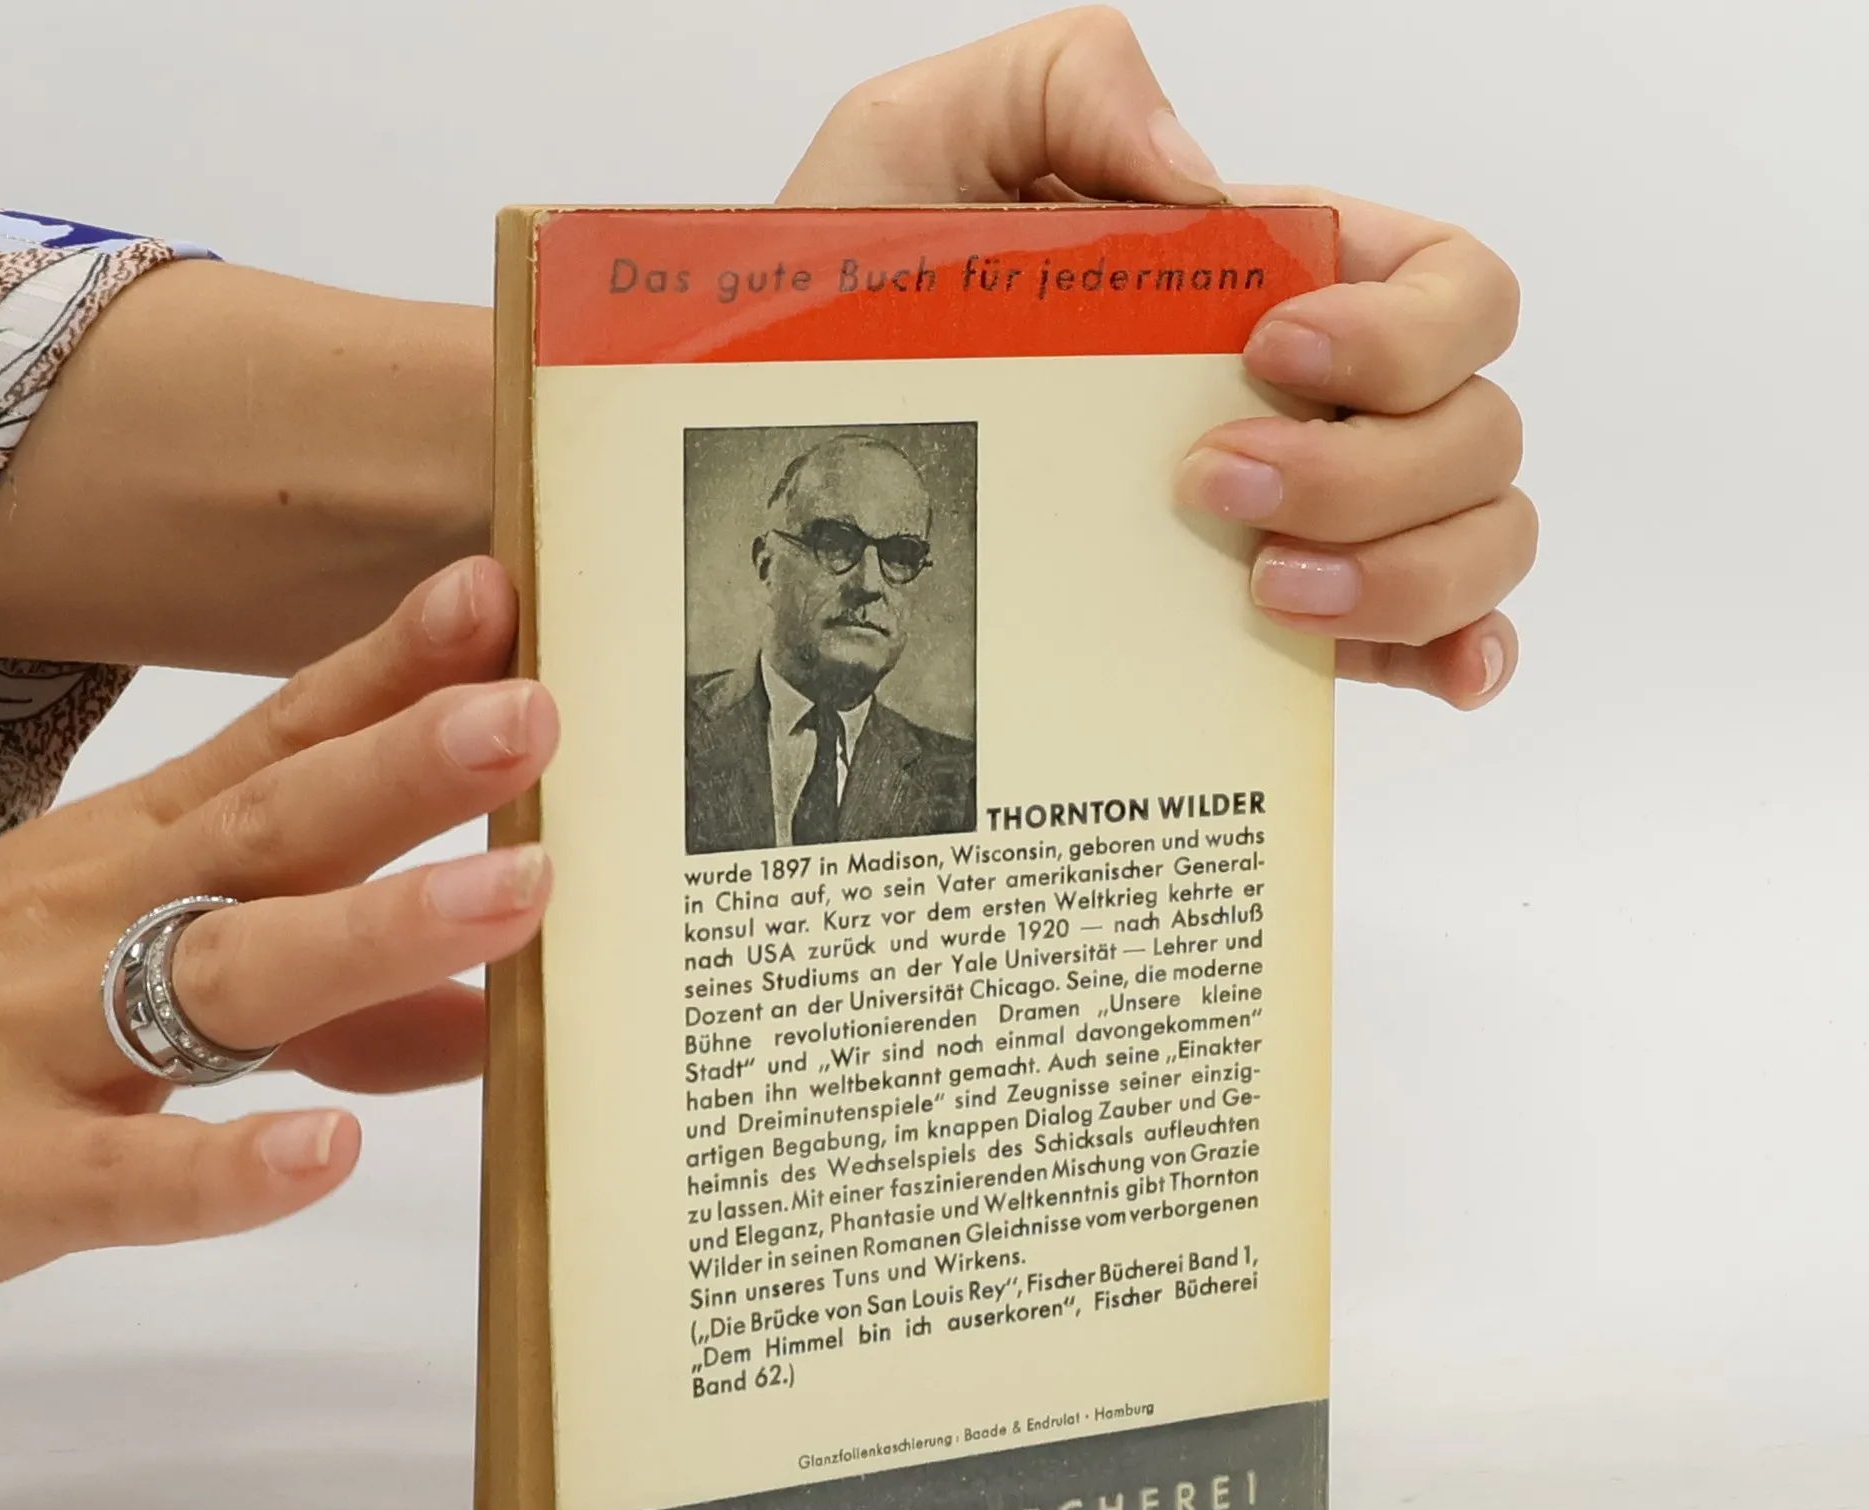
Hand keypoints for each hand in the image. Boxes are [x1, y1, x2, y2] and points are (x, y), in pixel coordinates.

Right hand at [0, 558, 553, 1296]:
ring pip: (225, 971)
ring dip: (373, 930)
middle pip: (274, 828)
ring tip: (511, 898)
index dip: (388, 671)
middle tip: (533, 714)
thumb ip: (330, 998)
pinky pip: (126, 1174)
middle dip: (405, 768)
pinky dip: (224, 1166)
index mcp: (142, 850)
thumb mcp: (149, 969)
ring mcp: (52, 1035)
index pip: (280, 743)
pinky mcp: (11, 1170)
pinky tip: (327, 1153)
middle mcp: (108, 917)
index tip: (498, 601)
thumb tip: (488, 1010)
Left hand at [779, 6, 1533, 707]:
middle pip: (1477, 420)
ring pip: (1479, 532)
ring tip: (1266, 590)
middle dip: (1376, 466)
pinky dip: (1458, 649)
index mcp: (1264, 277)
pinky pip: (1431, 636)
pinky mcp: (1284, 615)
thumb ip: (1064, 83)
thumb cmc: (855, 308)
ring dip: (1410, 572)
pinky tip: (1430, 675)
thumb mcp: (921, 148)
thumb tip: (1202, 177)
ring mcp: (1311, 513)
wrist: (782, 452)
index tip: (1267, 351)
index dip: (1401, 324)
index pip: (1442, 279)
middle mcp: (1316, 397)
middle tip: (1212, 485)